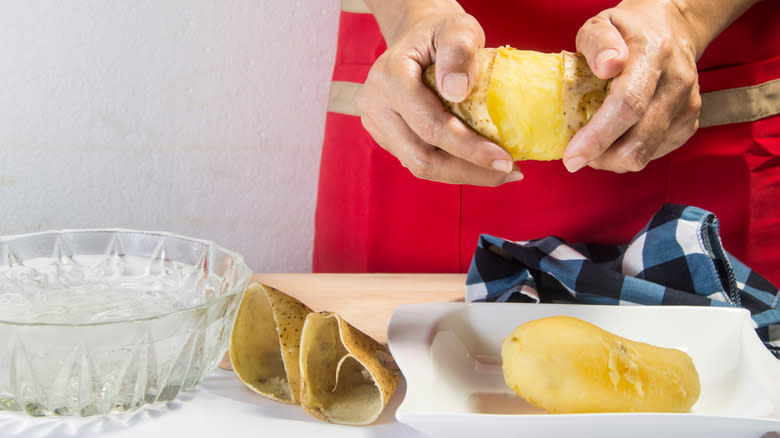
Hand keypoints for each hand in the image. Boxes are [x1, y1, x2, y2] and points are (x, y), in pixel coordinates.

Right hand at [358, 2, 521, 185]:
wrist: (418, 37)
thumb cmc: (441, 32)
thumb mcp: (457, 28)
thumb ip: (458, 52)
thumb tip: (456, 91)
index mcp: (389, 78)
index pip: (430, 126)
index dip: (468, 148)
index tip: (505, 158)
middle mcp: (375, 106)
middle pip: (421, 157)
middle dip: (468, 171)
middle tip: (509, 172)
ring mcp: (377, 125)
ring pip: (419, 166)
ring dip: (463, 174)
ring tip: (499, 172)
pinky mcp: (387, 138)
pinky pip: (420, 160)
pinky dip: (453, 167)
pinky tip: (480, 163)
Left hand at [563, 0, 704, 172]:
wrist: (672, 28)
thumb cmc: (629, 29)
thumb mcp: (602, 24)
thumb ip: (598, 42)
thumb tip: (607, 67)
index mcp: (654, 55)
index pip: (628, 105)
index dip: (598, 138)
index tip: (572, 157)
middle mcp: (676, 82)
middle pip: (639, 141)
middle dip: (602, 158)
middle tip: (578, 154)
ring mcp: (687, 104)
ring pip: (646, 154)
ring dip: (614, 159)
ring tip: (595, 144)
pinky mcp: (688, 121)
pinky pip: (655, 152)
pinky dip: (630, 153)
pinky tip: (617, 138)